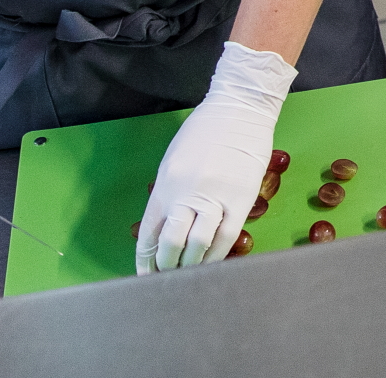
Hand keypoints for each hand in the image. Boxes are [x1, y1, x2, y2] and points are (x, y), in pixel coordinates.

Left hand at [137, 42, 294, 272]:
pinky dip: (216, 255)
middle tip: (166, 276)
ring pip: (198, 245)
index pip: (150, 232)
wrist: (240, 109)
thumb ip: (168, 194)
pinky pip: (226, 237)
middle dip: (166, 265)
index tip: (144, 274)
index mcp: (166, 184)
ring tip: (187, 274)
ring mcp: (215, 197)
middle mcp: (187, 193)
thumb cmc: (203, 132)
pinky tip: (211, 263)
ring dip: (190, 265)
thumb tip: (163, 227)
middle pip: (171, 243)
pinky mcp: (241, 200)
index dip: (146, 258)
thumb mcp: (173, 161)